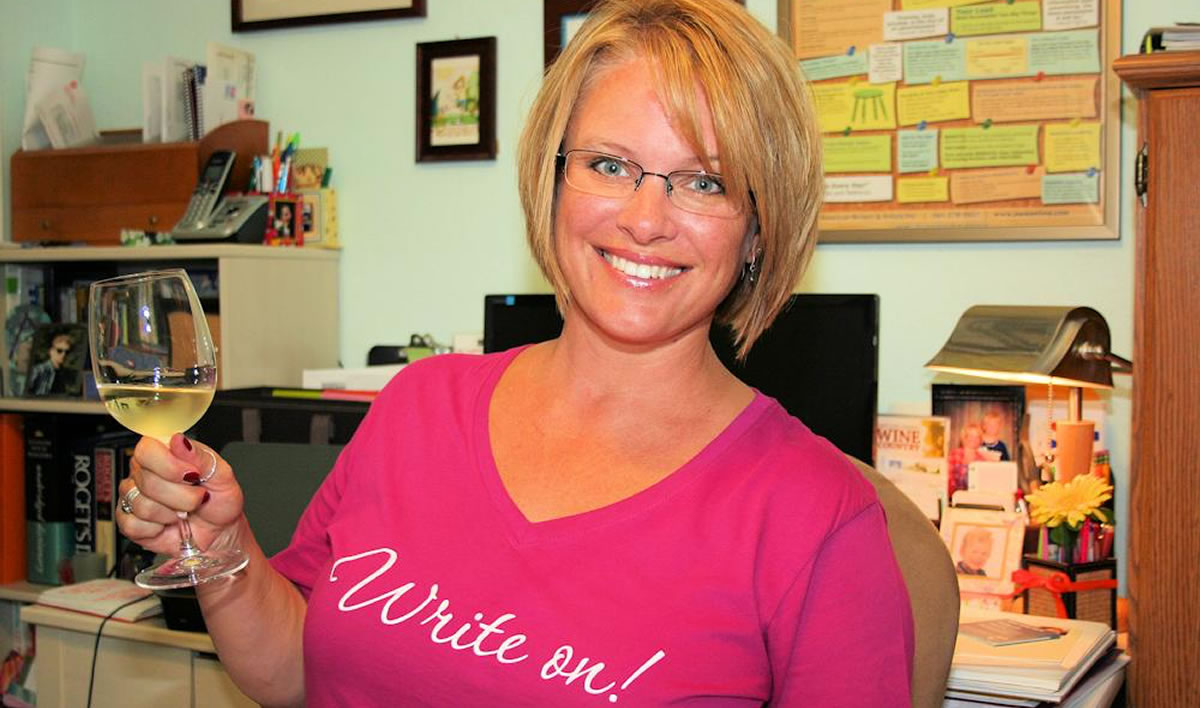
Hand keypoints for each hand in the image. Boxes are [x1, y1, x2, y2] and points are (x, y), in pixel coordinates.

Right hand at [116, 434, 245, 556]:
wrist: (219, 530)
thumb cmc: (219, 499)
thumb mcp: (221, 474)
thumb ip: (200, 455)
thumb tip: (178, 440)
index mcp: (164, 453)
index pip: (146, 448)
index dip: (168, 465)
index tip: (192, 475)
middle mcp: (144, 472)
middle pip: (147, 481)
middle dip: (181, 496)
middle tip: (197, 497)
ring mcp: (133, 496)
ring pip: (143, 505)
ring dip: (172, 513)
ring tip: (184, 510)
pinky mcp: (129, 522)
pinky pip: (134, 525)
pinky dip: (158, 529)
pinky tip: (168, 522)